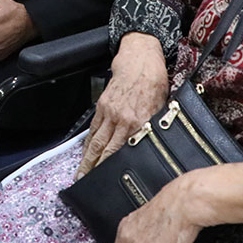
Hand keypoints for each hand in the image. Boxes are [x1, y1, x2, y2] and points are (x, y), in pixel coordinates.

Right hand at [76, 33, 167, 178]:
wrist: (140, 59)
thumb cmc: (154, 82)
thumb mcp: (162, 107)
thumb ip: (153, 128)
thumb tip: (152, 146)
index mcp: (138, 121)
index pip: (122, 150)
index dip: (112, 167)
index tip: (107, 180)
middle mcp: (121, 119)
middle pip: (103, 149)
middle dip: (93, 168)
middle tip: (85, 183)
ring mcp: (109, 112)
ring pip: (95, 140)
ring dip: (87, 159)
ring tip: (80, 173)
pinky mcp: (102, 105)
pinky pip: (93, 128)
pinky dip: (88, 142)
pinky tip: (85, 152)